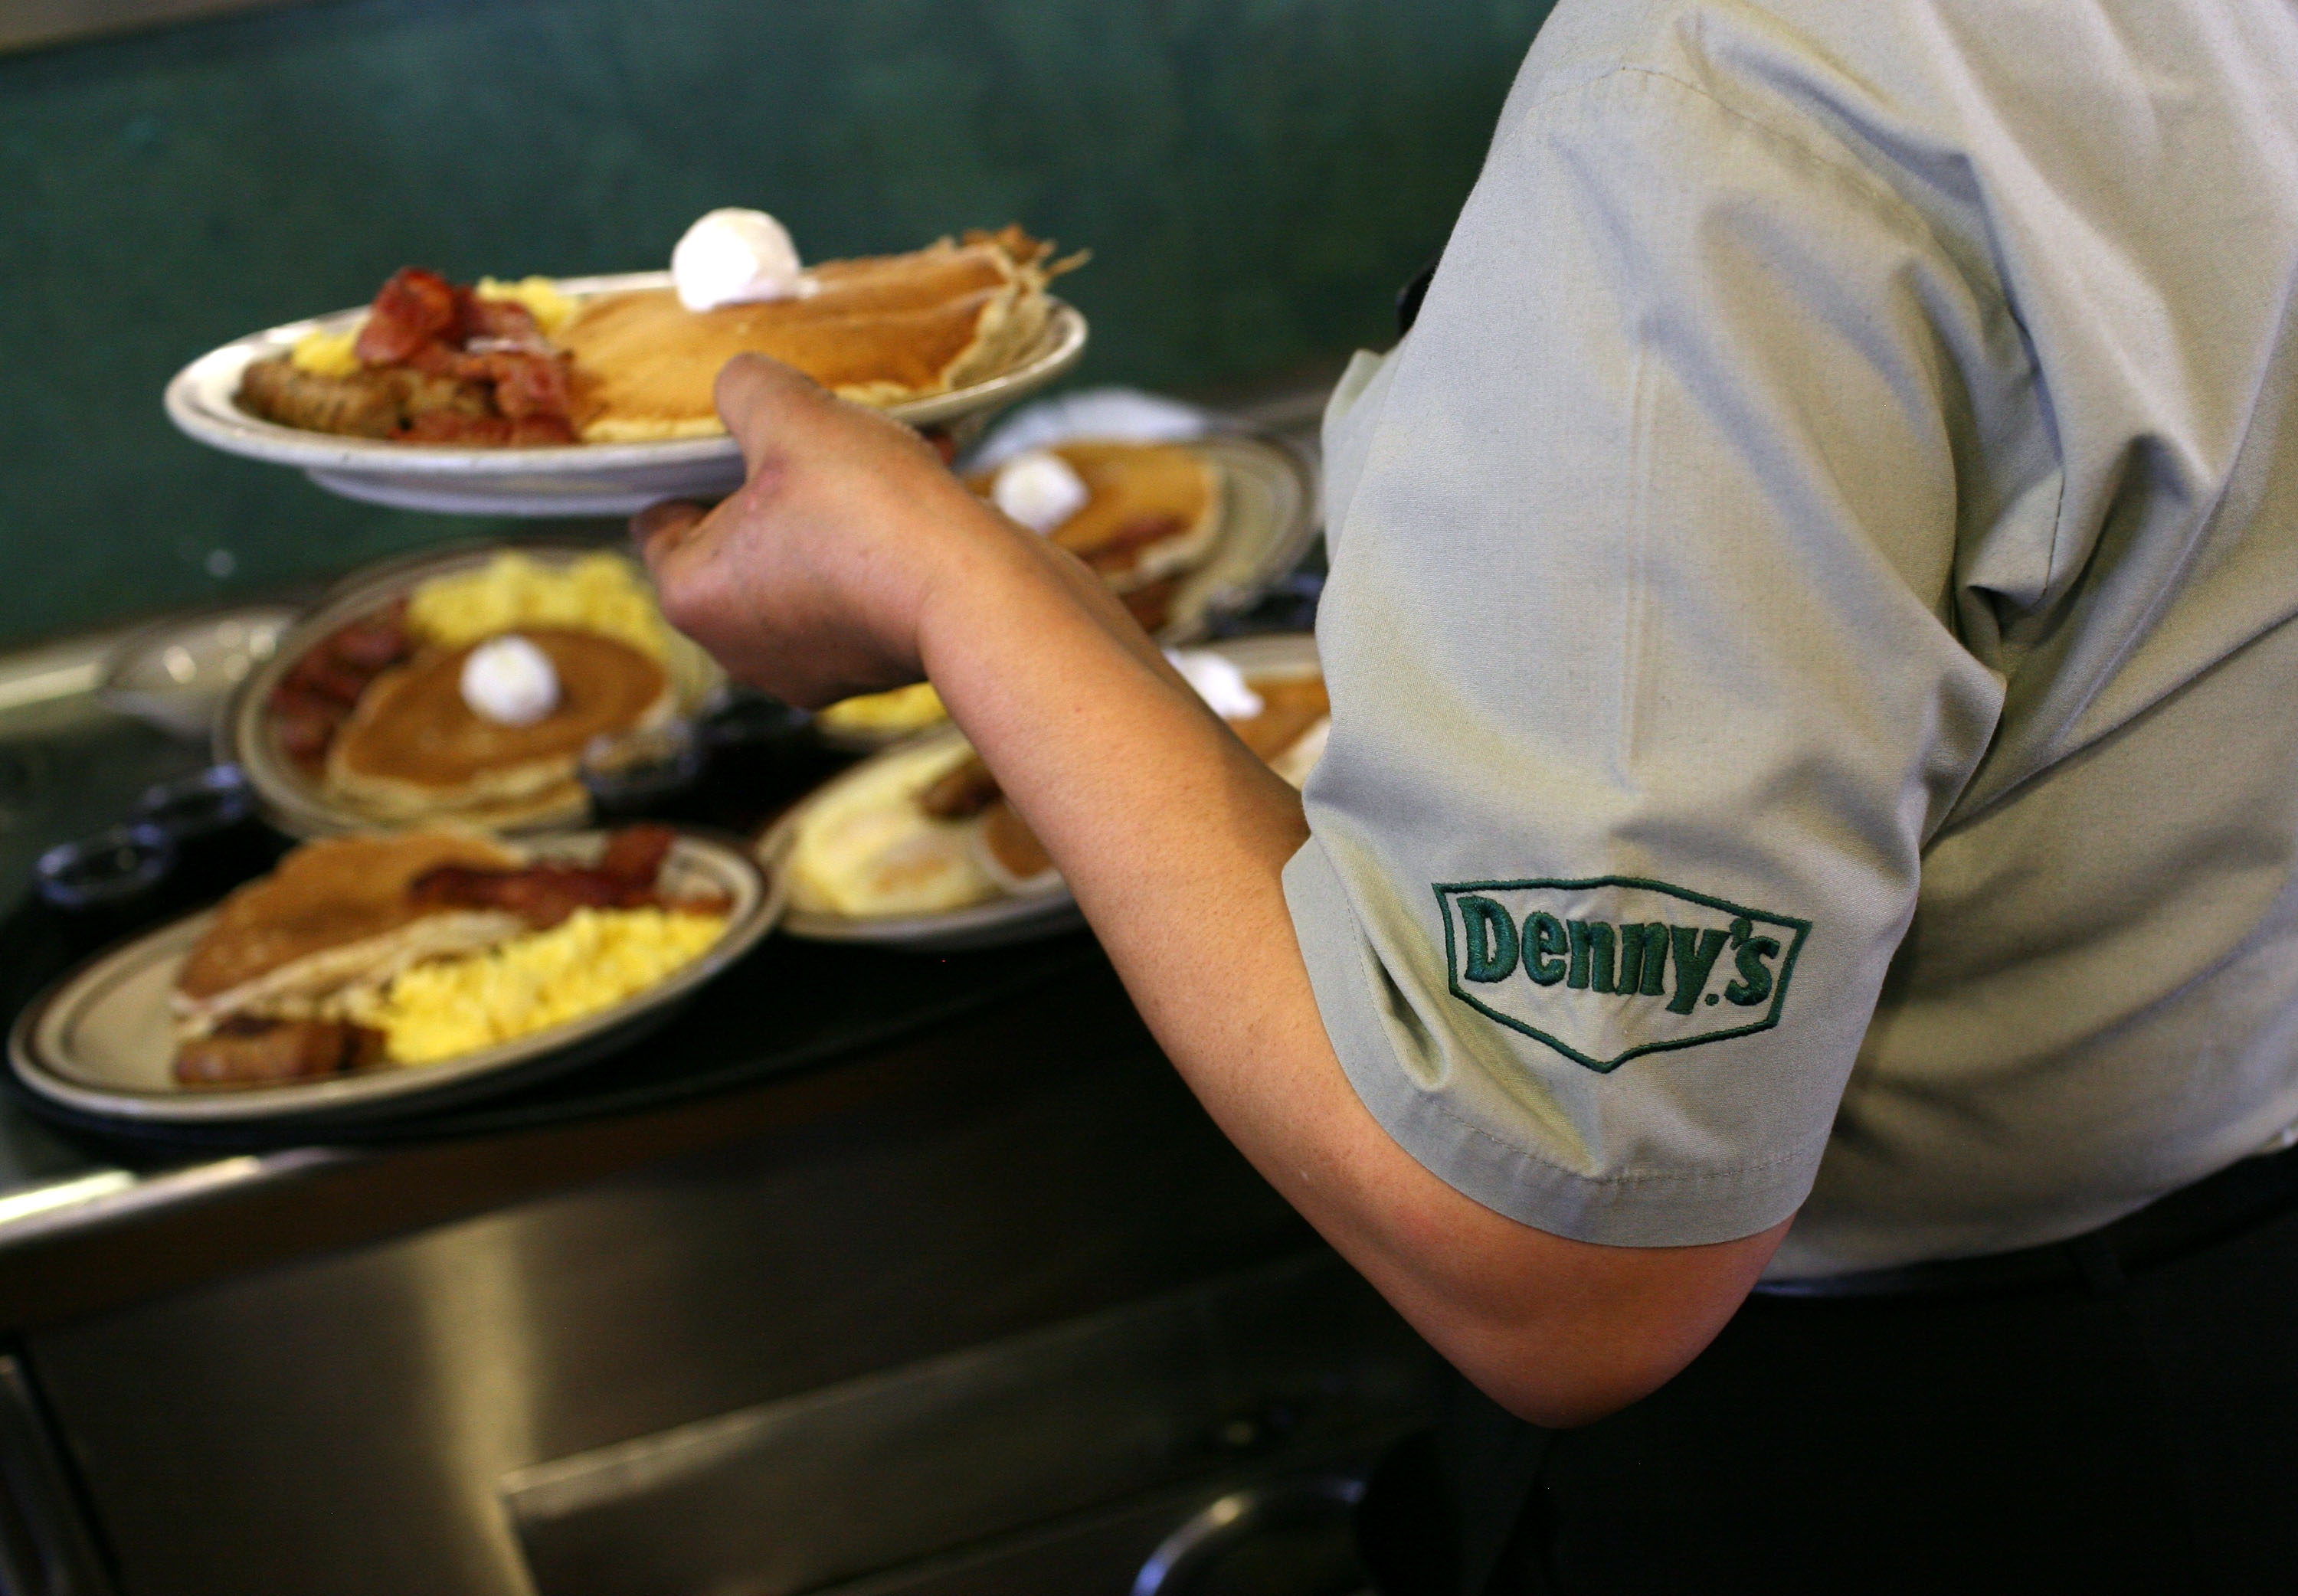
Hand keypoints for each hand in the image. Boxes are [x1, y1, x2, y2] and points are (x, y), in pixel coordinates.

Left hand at [632, 354, 1024, 706]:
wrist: (979, 596)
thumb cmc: (869, 511)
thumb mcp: (793, 415)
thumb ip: (746, 386)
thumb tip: (740, 383)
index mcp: (692, 595)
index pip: (661, 520)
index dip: (698, 468)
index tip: (745, 438)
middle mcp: (738, 648)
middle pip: (738, 545)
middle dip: (779, 489)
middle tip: (821, 444)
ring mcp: (808, 669)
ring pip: (805, 564)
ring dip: (836, 512)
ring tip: (887, 457)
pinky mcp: (871, 672)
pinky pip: (858, 593)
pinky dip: (880, 549)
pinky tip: (923, 493)